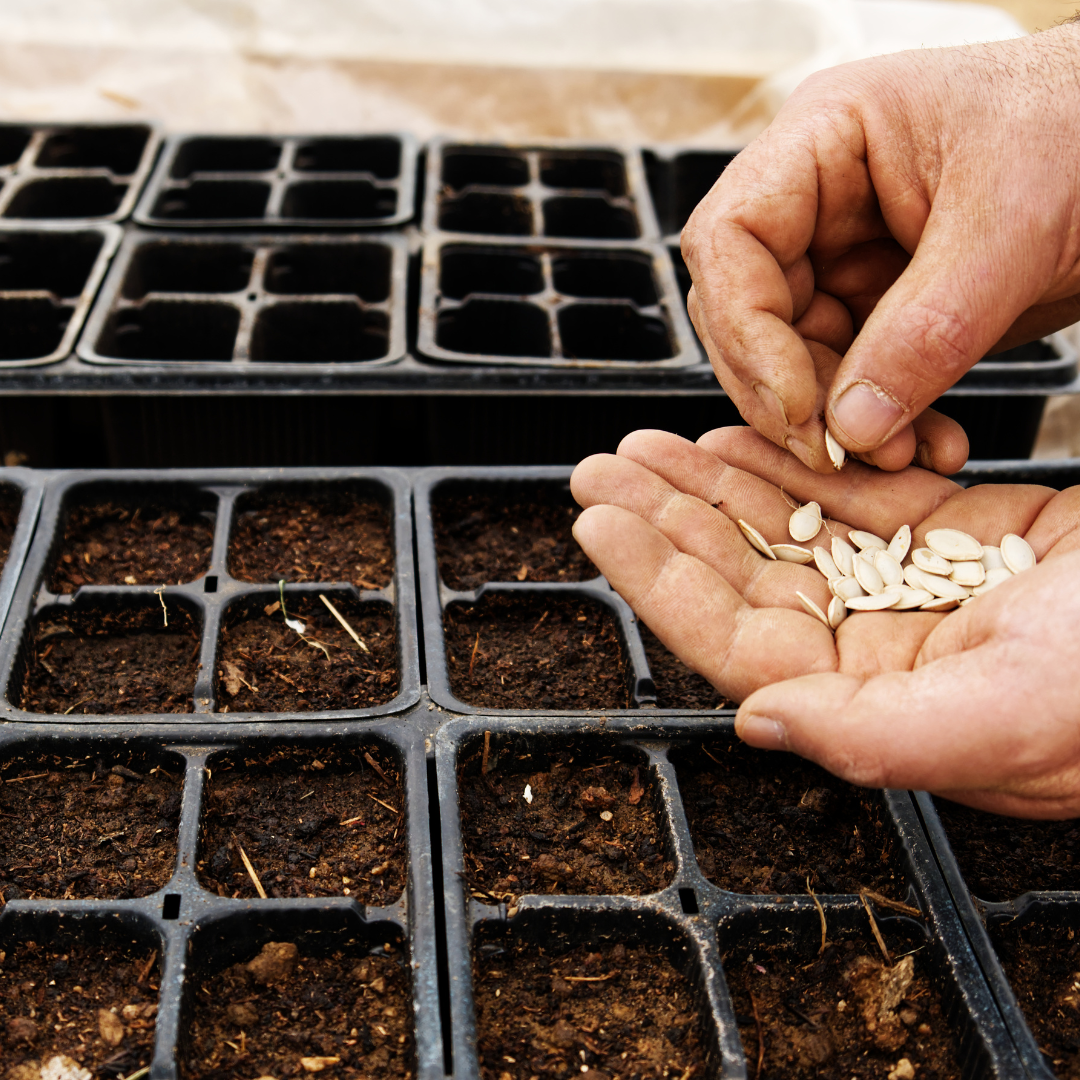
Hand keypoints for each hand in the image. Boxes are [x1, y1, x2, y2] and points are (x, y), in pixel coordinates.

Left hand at [571, 426, 1079, 816]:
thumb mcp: (1013, 717)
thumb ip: (879, 738)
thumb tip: (755, 722)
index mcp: (878, 704)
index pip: (736, 639)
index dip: (659, 581)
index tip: (598, 522)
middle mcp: (881, 652)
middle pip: (745, 576)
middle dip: (668, 519)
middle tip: (601, 465)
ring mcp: (914, 590)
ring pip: (789, 528)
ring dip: (716, 483)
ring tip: (650, 443)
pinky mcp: (958, 538)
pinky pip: (854, 492)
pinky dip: (798, 458)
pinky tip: (745, 432)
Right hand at [682, 25, 1079, 473]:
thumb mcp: (1016, 227)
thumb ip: (929, 329)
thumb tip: (851, 425)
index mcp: (827, 139)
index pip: (731, 239)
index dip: (745, 329)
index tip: (796, 404)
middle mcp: (819, 201)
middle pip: (747, 310)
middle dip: (788, 390)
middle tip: (831, 452)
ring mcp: (845, 256)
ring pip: (797, 358)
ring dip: (837, 422)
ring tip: (895, 457)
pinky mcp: (880, 307)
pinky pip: (852, 378)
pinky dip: (880, 423)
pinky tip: (920, 446)